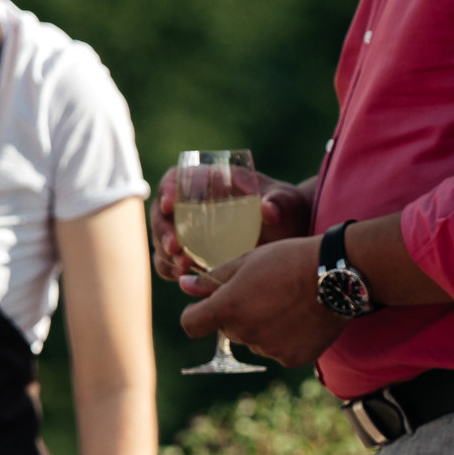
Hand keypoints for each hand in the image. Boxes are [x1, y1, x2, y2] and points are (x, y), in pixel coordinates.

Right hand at [151, 167, 309, 281]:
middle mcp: (196, 205)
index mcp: (213, 182)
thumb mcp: (288, 204)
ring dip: (165, 252)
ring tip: (182, 266)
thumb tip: (268, 208)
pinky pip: (170, 261)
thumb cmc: (288, 211)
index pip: (178, 178)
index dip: (168, 188)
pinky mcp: (193, 253)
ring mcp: (191, 231)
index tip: (169, 204)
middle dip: (163, 229)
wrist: (291, 236)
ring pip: (163, 238)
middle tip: (175, 247)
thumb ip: (280, 203)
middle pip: (163, 212)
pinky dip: (169, 268)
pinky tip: (180, 276)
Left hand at [177, 235, 343, 367]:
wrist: (337, 275)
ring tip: (287, 303)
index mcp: (228, 308)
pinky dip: (285, 338)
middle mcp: (245, 333)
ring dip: (262, 326)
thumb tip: (183, 286)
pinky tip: (301, 318)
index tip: (207, 307)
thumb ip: (213, 279)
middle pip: (228, 330)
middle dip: (237, 314)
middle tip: (263, 292)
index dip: (196, 315)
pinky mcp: (292, 359)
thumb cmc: (290, 260)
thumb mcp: (248, 261)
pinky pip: (279, 351)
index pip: (191, 324)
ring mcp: (269, 349)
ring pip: (254, 340)